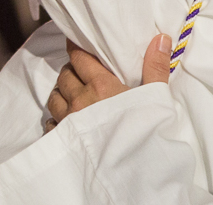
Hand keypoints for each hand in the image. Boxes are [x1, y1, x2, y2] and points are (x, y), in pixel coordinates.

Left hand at [45, 33, 171, 132]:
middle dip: (71, 70)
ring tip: (71, 93)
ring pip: (54, 97)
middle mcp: (79, 100)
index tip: (74, 41)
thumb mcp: (155, 99)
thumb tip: (161, 38)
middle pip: (64, 75)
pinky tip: (64, 120)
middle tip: (79, 70)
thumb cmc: (144, 134)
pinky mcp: (62, 140)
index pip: (79, 58)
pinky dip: (55, 117)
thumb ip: (156, 67)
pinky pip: (51, 122)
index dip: (75, 48)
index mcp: (100, 86)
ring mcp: (68, 121)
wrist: (131, 173)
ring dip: (61, 92)